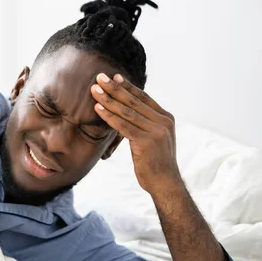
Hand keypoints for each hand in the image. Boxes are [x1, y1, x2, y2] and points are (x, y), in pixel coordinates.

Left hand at [91, 73, 182, 195]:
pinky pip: (123, 126)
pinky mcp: (146, 142)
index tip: (115, 76)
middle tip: (100, 76)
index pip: (143, 98)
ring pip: (127, 111)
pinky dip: (108, 116)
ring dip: (108, 99)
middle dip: (115, 88)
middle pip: (134, 101)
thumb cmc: (155, 163)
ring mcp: (156, 131)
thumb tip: (128, 112)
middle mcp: (163, 122)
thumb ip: (146, 124)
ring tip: (94, 90)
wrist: (165, 184)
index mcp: (167, 118)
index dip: (128, 86)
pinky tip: (97, 109)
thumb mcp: (154, 139)